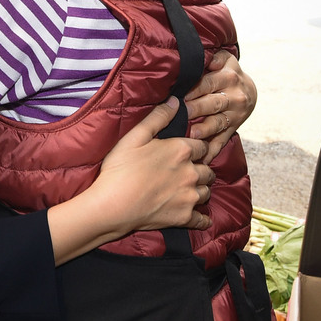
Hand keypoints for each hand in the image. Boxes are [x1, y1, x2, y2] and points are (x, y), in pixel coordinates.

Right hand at [94, 98, 213, 232]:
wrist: (112, 205)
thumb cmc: (120, 169)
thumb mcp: (135, 136)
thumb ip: (158, 117)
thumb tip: (176, 101)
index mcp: (182, 150)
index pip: (202, 146)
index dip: (196, 148)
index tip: (189, 151)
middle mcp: (191, 172)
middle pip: (208, 170)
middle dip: (201, 169)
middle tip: (188, 171)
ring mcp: (189, 196)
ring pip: (207, 192)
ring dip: (201, 190)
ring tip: (190, 189)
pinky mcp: (184, 217)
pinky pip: (203, 219)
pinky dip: (203, 218)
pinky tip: (200, 217)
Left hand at [184, 50, 256, 162]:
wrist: (249, 90)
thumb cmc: (226, 72)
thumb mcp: (223, 58)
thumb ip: (210, 56)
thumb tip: (195, 54)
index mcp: (228, 76)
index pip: (207, 82)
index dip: (193, 88)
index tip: (178, 93)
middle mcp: (234, 96)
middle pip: (212, 103)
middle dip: (195, 108)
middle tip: (181, 113)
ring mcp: (234, 114)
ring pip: (217, 123)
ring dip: (204, 129)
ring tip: (192, 134)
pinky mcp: (233, 128)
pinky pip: (221, 140)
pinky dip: (211, 151)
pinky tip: (201, 159)